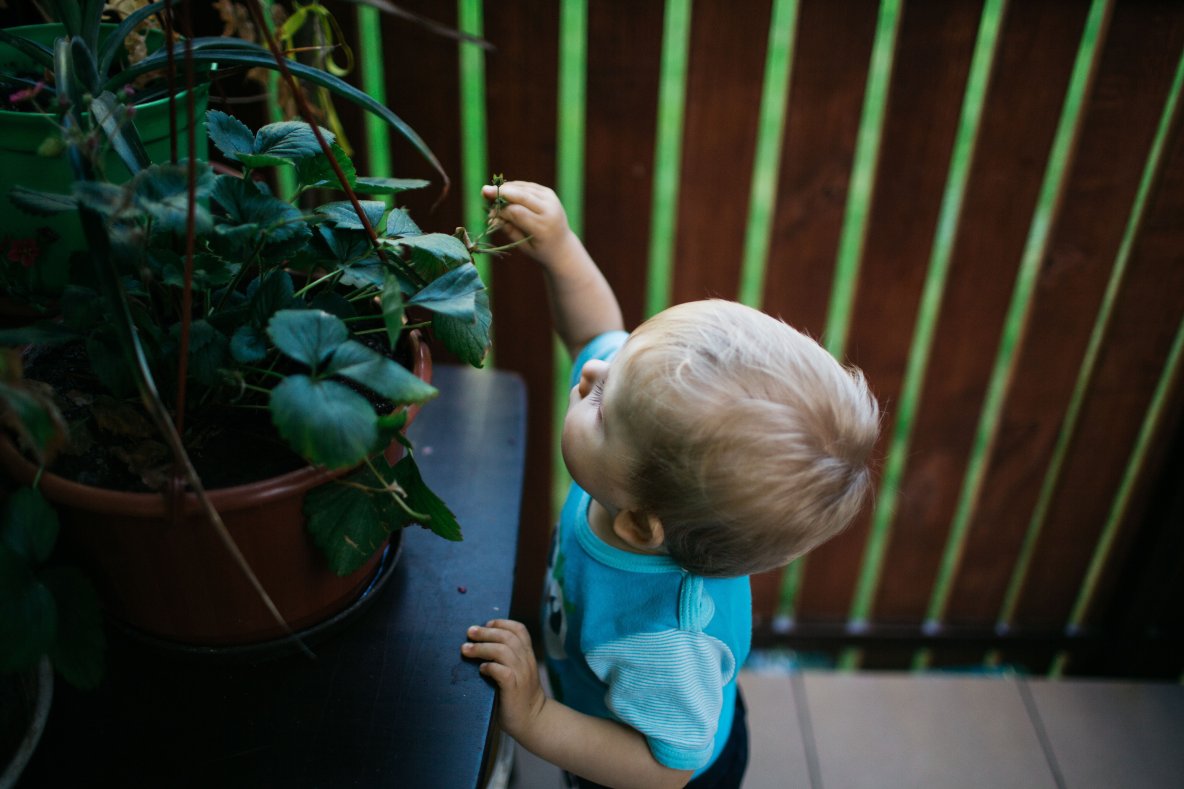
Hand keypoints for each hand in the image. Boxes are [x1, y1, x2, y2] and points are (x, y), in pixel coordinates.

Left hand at [462, 619, 546, 738]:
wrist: (533, 720)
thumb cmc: (519, 696)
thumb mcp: (518, 672)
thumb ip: (508, 659)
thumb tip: (482, 645)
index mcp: (528, 655)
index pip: (519, 630)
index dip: (502, 623)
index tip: (486, 624)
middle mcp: (526, 662)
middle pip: (507, 637)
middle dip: (486, 632)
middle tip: (469, 632)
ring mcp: (522, 675)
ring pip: (503, 651)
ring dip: (482, 648)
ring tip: (466, 649)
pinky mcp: (514, 688)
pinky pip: (502, 671)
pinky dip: (489, 667)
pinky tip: (481, 669)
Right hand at [482, 181, 577, 267]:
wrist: (562, 245)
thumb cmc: (539, 249)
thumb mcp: (523, 245)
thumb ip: (509, 230)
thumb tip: (492, 215)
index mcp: (543, 228)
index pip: (517, 212)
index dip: (501, 211)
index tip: (490, 214)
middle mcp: (549, 211)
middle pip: (521, 196)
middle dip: (501, 192)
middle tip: (484, 190)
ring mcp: (551, 200)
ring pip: (524, 188)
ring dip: (506, 189)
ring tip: (491, 193)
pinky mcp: (549, 193)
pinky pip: (528, 186)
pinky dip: (515, 187)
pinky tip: (503, 191)